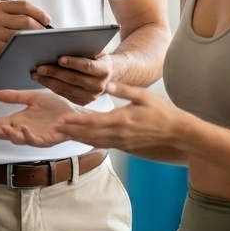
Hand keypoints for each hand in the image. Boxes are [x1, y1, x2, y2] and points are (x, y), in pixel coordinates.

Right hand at [0, 0, 51, 69]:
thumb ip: (16, 15)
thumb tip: (42, 19)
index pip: (24, 5)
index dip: (39, 12)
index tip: (47, 20)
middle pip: (26, 20)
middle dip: (39, 28)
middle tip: (44, 34)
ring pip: (22, 35)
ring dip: (33, 39)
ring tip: (38, 42)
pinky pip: (16, 47)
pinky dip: (25, 48)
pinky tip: (28, 50)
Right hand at [0, 90, 81, 147]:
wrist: (74, 114)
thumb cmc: (55, 107)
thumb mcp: (33, 98)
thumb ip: (16, 97)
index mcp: (20, 120)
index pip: (1, 124)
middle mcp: (24, 130)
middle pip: (5, 133)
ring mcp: (34, 136)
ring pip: (18, 139)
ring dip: (9, 134)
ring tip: (1, 128)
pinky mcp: (45, 140)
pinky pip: (34, 140)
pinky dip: (27, 135)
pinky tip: (22, 128)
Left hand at [33, 52, 114, 105]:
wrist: (104, 74)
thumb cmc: (96, 57)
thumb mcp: (95, 48)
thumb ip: (85, 45)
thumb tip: (65, 40)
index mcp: (104, 70)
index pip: (87, 66)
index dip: (73, 62)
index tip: (59, 59)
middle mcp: (99, 86)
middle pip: (73, 79)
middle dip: (55, 73)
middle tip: (40, 67)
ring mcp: (90, 96)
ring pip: (66, 89)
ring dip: (49, 81)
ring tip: (36, 74)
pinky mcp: (82, 102)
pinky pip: (63, 94)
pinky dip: (51, 87)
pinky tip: (42, 80)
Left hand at [54, 83, 187, 152]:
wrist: (176, 131)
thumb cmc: (161, 111)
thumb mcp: (144, 95)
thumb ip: (124, 90)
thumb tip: (106, 83)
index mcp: (122, 119)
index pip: (93, 121)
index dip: (76, 121)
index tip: (62, 119)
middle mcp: (119, 134)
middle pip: (89, 134)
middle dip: (71, 131)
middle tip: (54, 129)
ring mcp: (122, 142)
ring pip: (94, 141)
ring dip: (77, 138)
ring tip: (62, 135)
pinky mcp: (125, 146)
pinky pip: (103, 145)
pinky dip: (90, 142)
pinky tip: (82, 140)